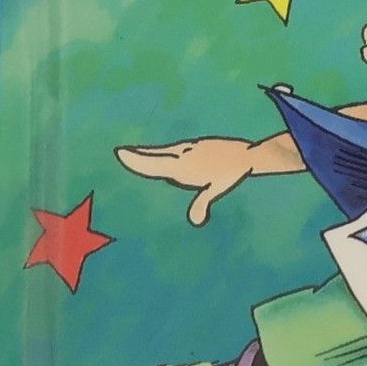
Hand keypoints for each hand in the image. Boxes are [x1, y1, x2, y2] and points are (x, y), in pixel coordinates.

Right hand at [116, 136, 258, 225]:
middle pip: (155, 155)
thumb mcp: (217, 188)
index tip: (120, 153)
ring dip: (149, 152)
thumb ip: (202, 203)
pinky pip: (174, 149)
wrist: (247, 153)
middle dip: (138, 154)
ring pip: (164, 151)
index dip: (137, 160)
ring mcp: (189, 148)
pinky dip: (163, 151)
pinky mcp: (196, 145)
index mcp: (183, 164)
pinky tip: (163, 154)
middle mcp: (182, 154)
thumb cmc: (231, 172)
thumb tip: (194, 220)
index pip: (154, 163)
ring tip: (134, 153)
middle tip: (119, 152)